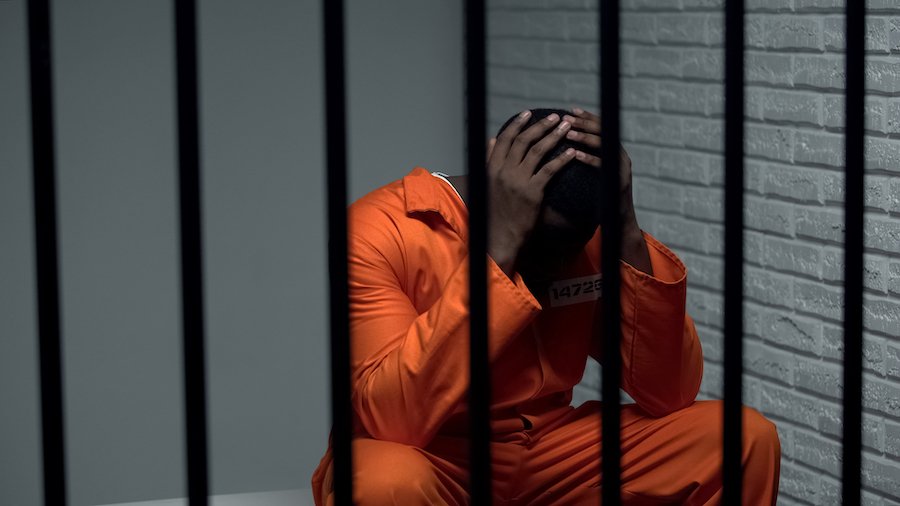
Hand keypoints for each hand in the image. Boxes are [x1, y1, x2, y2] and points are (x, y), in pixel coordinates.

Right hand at [487, 111, 576, 276]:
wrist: (499, 236)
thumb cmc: (495, 211)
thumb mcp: (487, 183)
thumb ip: (489, 160)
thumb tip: (491, 140)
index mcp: (492, 168)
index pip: (504, 139)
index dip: (516, 124)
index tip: (527, 114)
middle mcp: (503, 171)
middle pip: (523, 141)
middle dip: (540, 126)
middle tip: (554, 116)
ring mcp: (518, 181)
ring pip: (537, 151)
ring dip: (553, 136)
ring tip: (566, 127)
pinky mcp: (532, 193)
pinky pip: (549, 170)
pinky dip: (561, 159)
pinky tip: (572, 152)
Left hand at [562, 108, 652, 274]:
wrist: (617, 221)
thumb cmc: (600, 198)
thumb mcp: (593, 175)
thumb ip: (585, 159)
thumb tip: (565, 146)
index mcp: (613, 152)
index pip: (600, 128)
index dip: (586, 118)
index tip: (569, 111)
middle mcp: (620, 155)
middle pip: (604, 132)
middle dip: (584, 123)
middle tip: (565, 118)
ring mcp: (622, 167)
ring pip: (605, 145)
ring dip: (585, 138)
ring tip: (568, 133)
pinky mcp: (620, 181)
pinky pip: (604, 166)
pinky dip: (589, 159)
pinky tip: (575, 155)